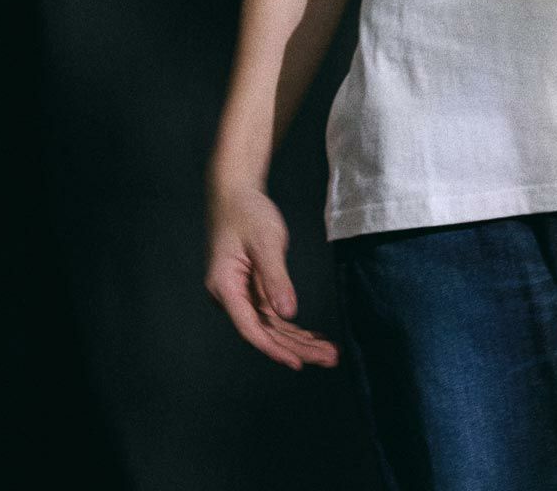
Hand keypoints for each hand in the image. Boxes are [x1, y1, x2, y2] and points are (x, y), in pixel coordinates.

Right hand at [204, 181, 339, 370]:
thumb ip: (276, 278)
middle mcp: (231, 297)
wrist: (235, 194)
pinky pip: (274, 315)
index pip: (251, 327)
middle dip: (298, 348)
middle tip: (331, 358)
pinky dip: (294, 327)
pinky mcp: (253, 290)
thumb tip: (288, 314)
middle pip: (265, 332)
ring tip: (330, 353)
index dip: (274, 348)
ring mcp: (242, 296)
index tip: (298, 363)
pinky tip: (314, 338)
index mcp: (225, 287)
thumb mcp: (266, 241)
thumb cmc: (247, 213)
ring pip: (272, 327)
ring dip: (300, 341)